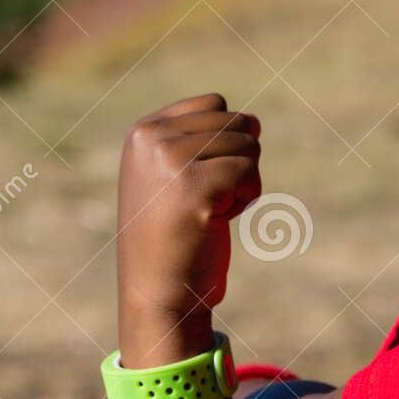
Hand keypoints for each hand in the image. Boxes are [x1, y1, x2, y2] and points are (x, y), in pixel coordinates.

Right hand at [116, 93, 261, 336]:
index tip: (198, 180)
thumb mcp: (177, 176)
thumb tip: (256, 121)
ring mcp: (169, 160)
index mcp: (143, 131)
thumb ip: (207, 140)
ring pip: (248, 146)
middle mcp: (151, 139)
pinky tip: (217, 220)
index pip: (214, 103)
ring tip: (209, 211)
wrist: (159, 295)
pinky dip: (246, 198)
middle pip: (236, 122)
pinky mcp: (193, 187)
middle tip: (206, 200)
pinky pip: (249, 172)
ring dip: (242, 183)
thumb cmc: (175, 238)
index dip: (224, 142)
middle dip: (236, 163)